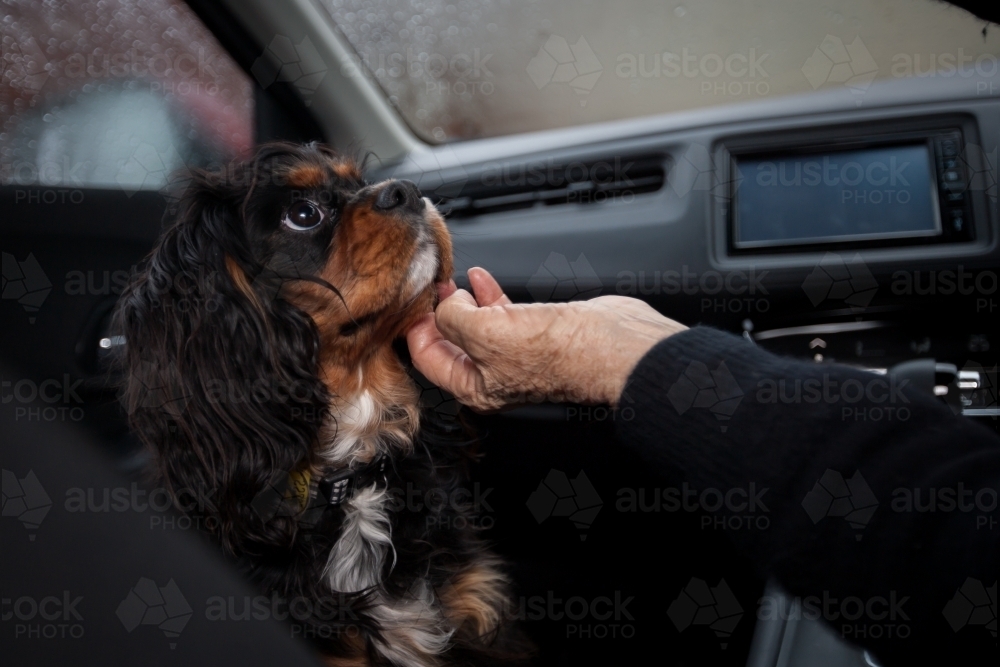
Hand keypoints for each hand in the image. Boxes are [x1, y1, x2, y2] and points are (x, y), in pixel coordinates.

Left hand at [406, 267, 687, 411]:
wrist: (612, 344)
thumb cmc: (560, 353)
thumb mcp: (486, 332)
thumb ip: (453, 318)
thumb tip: (443, 305)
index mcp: (476, 388)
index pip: (429, 360)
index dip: (416, 328)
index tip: (412, 302)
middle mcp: (493, 375)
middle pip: (450, 342)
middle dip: (437, 312)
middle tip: (428, 288)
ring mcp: (515, 353)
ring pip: (475, 325)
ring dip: (461, 300)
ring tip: (451, 280)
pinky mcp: (536, 331)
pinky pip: (501, 313)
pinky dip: (488, 294)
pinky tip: (482, 278)